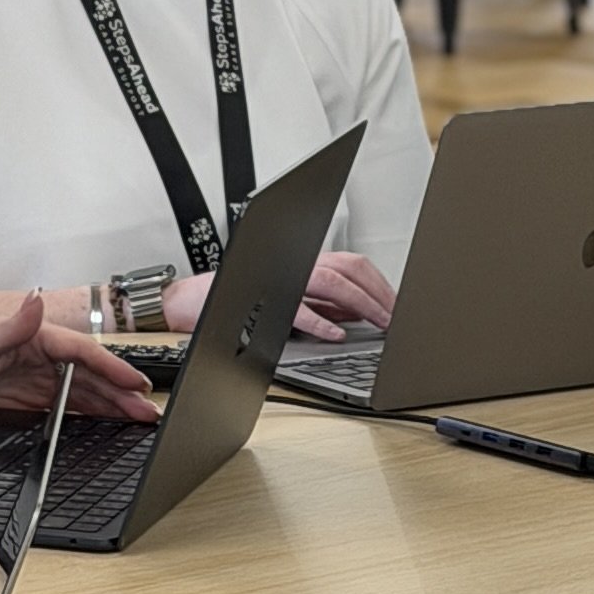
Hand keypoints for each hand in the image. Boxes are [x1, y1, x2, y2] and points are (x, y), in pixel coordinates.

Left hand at [0, 292, 159, 421]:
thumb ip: (11, 327)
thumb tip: (36, 302)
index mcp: (36, 336)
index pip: (83, 353)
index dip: (112, 368)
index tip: (135, 382)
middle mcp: (42, 357)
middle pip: (91, 376)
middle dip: (121, 393)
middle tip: (147, 411)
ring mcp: (38, 379)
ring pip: (84, 393)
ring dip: (111, 406)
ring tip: (138, 419)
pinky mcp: (29, 398)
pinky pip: (66, 408)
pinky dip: (90, 416)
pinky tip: (107, 424)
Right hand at [164, 246, 394, 344]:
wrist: (194, 301)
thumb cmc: (242, 299)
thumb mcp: (291, 297)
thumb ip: (323, 302)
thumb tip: (358, 312)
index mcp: (304, 260)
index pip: (353, 265)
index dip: (380, 284)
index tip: (399, 306)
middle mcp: (295, 263)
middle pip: (348, 268)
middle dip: (378, 293)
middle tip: (396, 318)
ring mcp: (280, 278)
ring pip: (330, 282)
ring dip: (361, 303)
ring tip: (380, 323)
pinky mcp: (264, 298)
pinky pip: (297, 307)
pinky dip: (320, 320)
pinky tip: (336, 332)